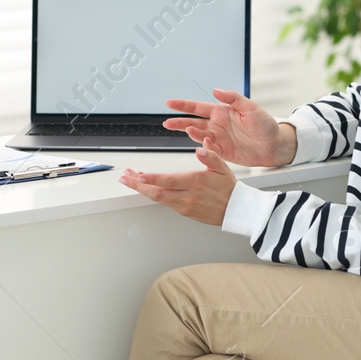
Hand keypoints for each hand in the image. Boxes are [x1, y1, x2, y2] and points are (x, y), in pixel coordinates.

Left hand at [118, 141, 235, 225]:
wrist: (235, 210)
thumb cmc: (228, 188)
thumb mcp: (222, 168)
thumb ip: (210, 156)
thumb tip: (200, 148)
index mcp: (195, 182)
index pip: (168, 181)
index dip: (152, 179)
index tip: (138, 175)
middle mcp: (187, 196)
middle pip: (156, 192)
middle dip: (137, 185)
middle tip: (124, 178)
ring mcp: (184, 205)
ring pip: (158, 199)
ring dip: (142, 189)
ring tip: (130, 180)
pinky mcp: (184, 211)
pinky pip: (165, 202)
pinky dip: (153, 194)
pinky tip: (147, 187)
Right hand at [162, 88, 294, 166]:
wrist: (275, 145)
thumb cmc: (266, 125)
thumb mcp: (251, 107)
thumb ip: (233, 98)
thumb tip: (216, 90)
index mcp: (222, 112)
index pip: (198, 107)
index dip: (183, 105)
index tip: (169, 103)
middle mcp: (217, 125)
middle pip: (193, 122)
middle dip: (179, 122)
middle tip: (166, 123)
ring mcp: (219, 139)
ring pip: (199, 136)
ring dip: (193, 133)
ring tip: (190, 130)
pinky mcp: (223, 152)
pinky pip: (209, 149)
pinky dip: (204, 147)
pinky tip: (204, 143)